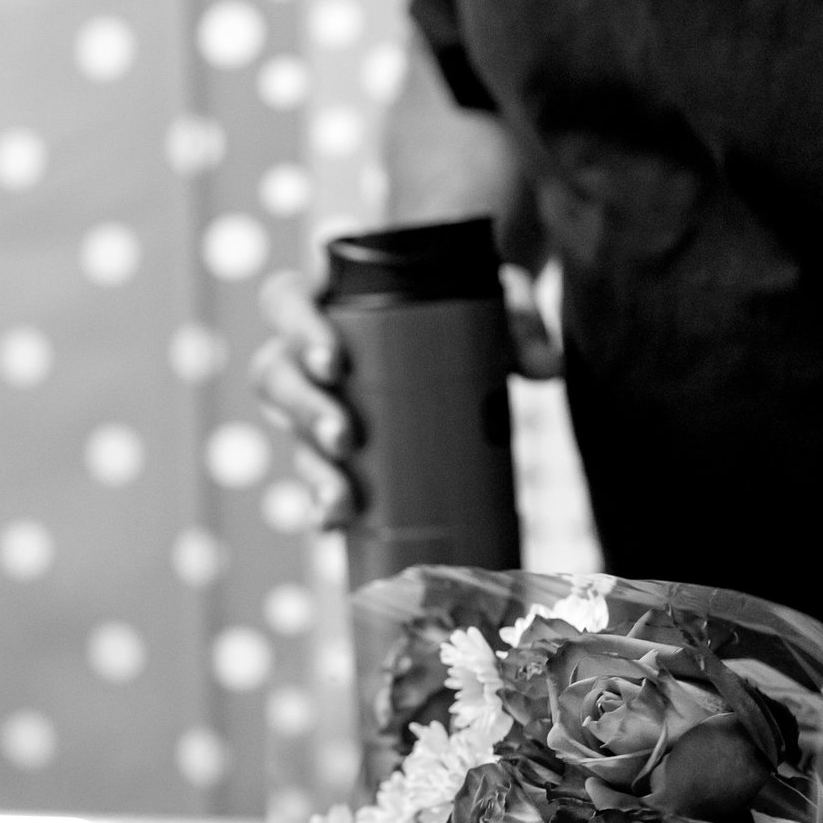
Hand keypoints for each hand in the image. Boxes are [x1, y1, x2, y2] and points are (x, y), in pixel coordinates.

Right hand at [250, 256, 562, 528]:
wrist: (464, 330)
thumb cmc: (464, 303)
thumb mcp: (493, 295)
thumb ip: (520, 315)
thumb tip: (547, 371)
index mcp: (327, 300)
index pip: (286, 303)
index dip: (298, 332)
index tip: (334, 364)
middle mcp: (305, 353)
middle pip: (275, 377)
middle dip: (305, 412)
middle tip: (347, 438)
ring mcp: (313, 402)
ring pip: (289, 434)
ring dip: (311, 469)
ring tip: (342, 499)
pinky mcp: (328, 447)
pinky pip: (310, 476)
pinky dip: (320, 505)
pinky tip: (333, 526)